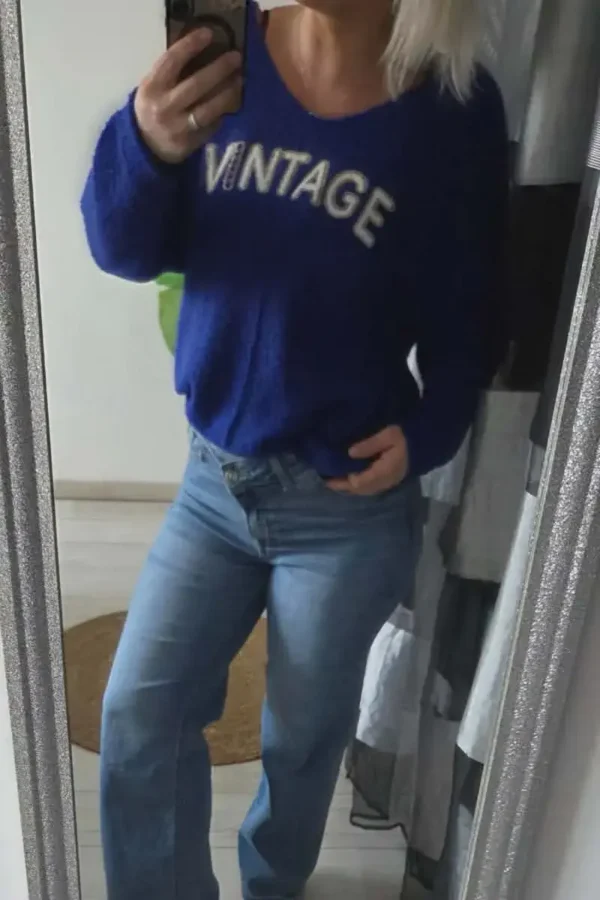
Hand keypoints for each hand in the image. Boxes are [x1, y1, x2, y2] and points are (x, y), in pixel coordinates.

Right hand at [134, 29, 242, 163]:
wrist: (146, 145)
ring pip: (208, 108)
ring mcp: (178, 127)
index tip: (208, 34)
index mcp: (152, 88)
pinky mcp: (190, 142)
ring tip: (240, 80)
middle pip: (196, 84)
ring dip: (228, 93)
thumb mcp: (153, 87)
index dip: (190, 45)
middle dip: (219, 69)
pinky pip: (212, 125)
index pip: (172, 61)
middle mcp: (164, 107)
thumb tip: (204, 52)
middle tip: (236, 57)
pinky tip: (233, 102)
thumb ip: (171, 72)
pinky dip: (223, 112)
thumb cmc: (154, 107)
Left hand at [327, 426, 408, 495]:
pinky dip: (359, 485)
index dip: (344, 481)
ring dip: (351, 487)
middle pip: (361, 489)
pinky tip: (351, 479)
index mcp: (384, 471)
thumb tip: (350, 453)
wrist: (426, 442)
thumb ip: (370, 444)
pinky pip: (371, 487)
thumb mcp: (389, 435)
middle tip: (327, 481)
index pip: (360, 482)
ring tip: (336, 481)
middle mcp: (386, 481)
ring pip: (366, 490)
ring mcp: (389, 482)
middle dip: (344, 486)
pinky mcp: (390, 480)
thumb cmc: (406, 436)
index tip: (329, 476)